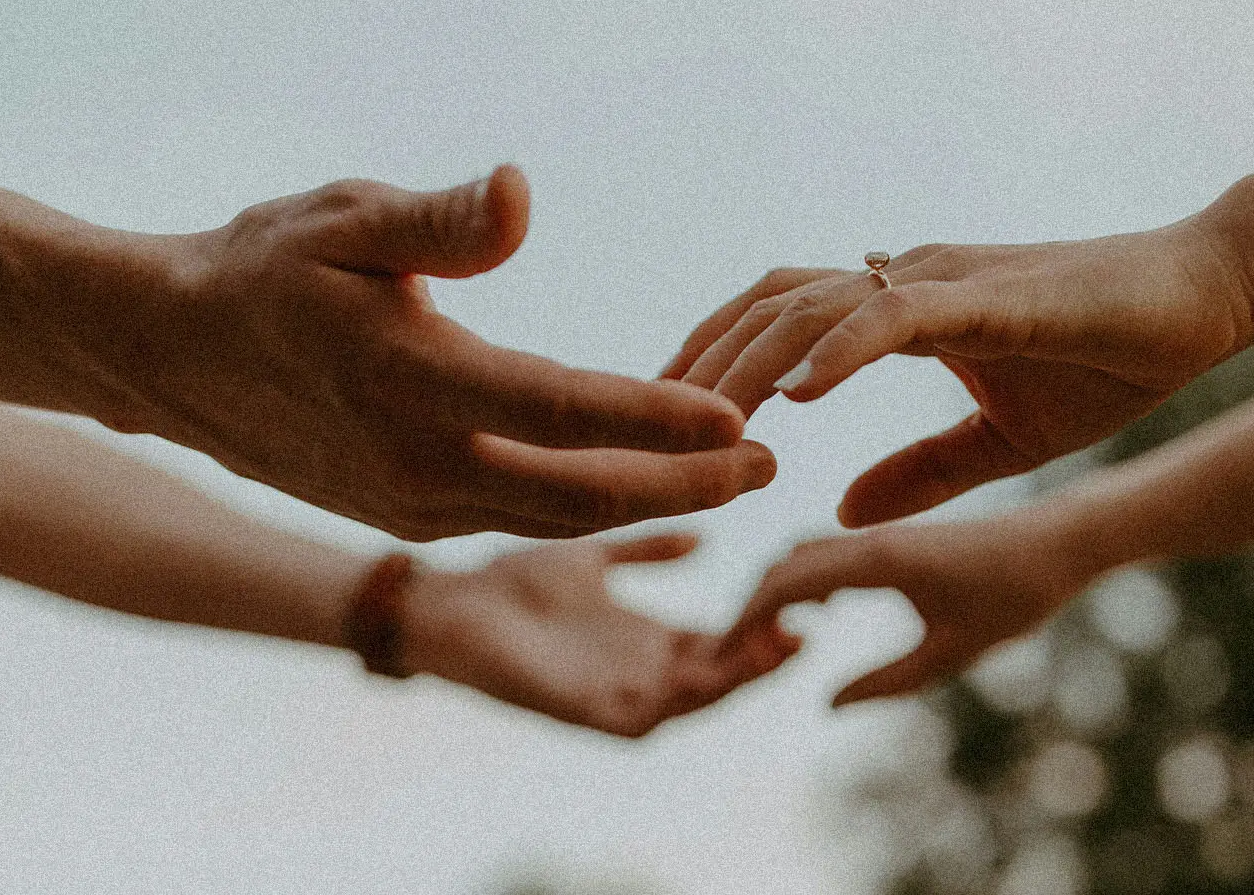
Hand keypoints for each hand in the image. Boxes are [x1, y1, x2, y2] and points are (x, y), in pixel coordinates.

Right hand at [114, 166, 773, 539]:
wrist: (168, 353)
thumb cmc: (259, 269)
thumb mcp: (340, 220)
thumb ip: (438, 221)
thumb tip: (523, 192)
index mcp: (408, 382)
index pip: (562, 412)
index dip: (658, 420)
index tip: (744, 419)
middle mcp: (414, 464)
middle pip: (579, 494)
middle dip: (685, 484)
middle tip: (769, 465)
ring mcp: (408, 504)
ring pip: (551, 518)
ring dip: (646, 499)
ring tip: (725, 473)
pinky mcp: (403, 516)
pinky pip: (516, 518)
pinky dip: (586, 501)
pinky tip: (630, 474)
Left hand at [402, 533, 800, 736]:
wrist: (451, 602)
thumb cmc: (513, 583)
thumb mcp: (595, 556)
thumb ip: (645, 549)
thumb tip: (702, 535)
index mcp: (646, 638)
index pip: (721, 639)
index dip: (761, 621)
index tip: (800, 591)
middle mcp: (639, 670)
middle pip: (719, 673)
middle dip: (763, 655)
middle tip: (803, 624)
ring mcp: (614, 693)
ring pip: (693, 699)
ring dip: (735, 679)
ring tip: (772, 647)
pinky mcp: (583, 710)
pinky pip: (644, 718)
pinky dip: (680, 700)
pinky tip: (707, 675)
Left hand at [662, 209, 1253, 526]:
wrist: (1203, 302)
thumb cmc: (1106, 360)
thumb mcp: (996, 441)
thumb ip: (919, 473)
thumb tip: (841, 508)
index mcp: (901, 309)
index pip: (780, 316)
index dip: (718, 358)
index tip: (671, 413)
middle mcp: (905, 279)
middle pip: (771, 303)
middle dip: (705, 361)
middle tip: (653, 422)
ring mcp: (941, 280)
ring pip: (813, 305)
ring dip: (752, 364)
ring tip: (710, 425)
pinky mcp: (987, 294)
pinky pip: (893, 315)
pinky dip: (837, 351)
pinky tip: (796, 398)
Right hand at [727, 519, 1076, 706]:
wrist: (1060, 540)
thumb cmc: (1015, 596)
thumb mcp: (952, 653)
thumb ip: (887, 682)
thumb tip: (825, 705)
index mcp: (877, 561)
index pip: (785, 584)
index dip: (745, 620)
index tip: (721, 658)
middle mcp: (869, 540)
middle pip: (782, 565)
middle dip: (750, 609)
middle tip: (733, 659)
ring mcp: (880, 535)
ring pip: (803, 554)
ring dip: (776, 592)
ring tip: (770, 641)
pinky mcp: (893, 538)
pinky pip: (829, 552)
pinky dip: (807, 579)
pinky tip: (824, 613)